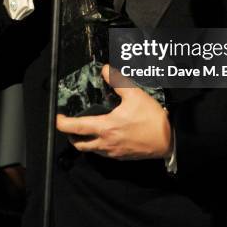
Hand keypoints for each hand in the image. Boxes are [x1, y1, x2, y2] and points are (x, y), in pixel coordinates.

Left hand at [56, 65, 172, 160]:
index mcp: (106, 127)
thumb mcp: (135, 95)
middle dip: (71, 135)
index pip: (76, 128)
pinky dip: (98, 145)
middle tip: (70, 125)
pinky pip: (103, 153)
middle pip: (79, 144)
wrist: (168, 140)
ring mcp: (113, 152)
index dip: (62, 123)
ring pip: (91, 150)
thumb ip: (118, 81)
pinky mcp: (121, 157)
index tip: (58, 117)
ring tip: (86, 130)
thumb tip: (106, 70)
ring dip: (84, 141)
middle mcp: (106, 143)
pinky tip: (105, 136)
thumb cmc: (151, 118)